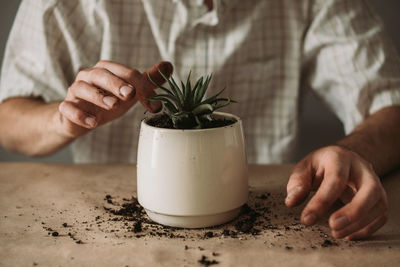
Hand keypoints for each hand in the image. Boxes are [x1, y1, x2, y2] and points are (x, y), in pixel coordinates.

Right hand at [57, 60, 172, 137]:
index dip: (139, 84)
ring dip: (97, 96)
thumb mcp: (130, 93)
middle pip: (99, 73)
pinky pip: (68, 109)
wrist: (82, 120)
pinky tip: (93, 122)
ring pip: (81, 88)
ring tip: (112, 105)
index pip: (123, 71)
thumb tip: (168, 66)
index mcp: (105, 70)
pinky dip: (80, 115)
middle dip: (115, 82)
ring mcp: (75, 92)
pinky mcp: (67, 109)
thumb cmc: (108, 102)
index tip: (151, 102)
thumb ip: (148, 80)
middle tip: (129, 94)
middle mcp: (88, 77)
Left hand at [285, 145, 387, 239]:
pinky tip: (348, 235)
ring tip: (336, 233)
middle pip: (369, 190)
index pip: (335, 180)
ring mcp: (375, 182)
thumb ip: (297, 182)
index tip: (307, 219)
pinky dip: (367, 229)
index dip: (321, 202)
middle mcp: (363, 168)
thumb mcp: (304, 167)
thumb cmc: (320, 166)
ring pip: (379, 204)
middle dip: (353, 212)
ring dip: (359, 224)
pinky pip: (381, 215)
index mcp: (340, 158)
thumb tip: (291, 201)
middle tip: (332, 227)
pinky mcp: (379, 197)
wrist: (342, 159)